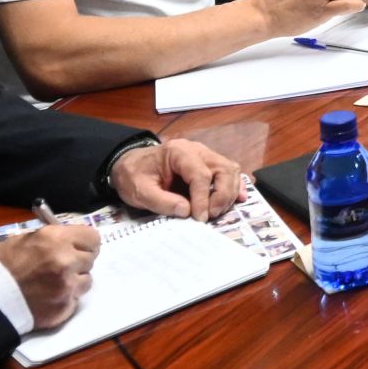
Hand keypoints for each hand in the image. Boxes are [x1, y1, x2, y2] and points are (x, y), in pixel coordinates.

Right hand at [0, 226, 100, 328]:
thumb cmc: (1, 265)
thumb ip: (54, 240)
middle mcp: (66, 261)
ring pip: (86, 280)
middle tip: (63, 266)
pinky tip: (48, 297)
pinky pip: (75, 299)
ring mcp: (67, 286)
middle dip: (79, 261)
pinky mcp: (65, 307)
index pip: (93, 238)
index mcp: (56, 239)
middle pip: (91, 258)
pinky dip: (66, 298)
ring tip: (52, 283)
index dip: (86, 243)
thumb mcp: (26, 240)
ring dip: (74, 281)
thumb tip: (72, 242)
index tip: (79, 247)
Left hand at [110, 138, 244, 219]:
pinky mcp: (209, 165)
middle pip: (223, 169)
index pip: (200, 174)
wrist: (129, 165)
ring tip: (216, 212)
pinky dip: (235, 186)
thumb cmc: (133, 176)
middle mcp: (197, 150)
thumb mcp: (139, 191)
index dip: (203, 198)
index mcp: (178, 152)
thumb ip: (162, 201)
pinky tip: (238, 199)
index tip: (199, 218)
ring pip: (230, 170)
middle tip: (210, 215)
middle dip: (222, 195)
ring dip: (229, 193)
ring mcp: (205, 156)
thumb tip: (187, 211)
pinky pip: (229, 172)